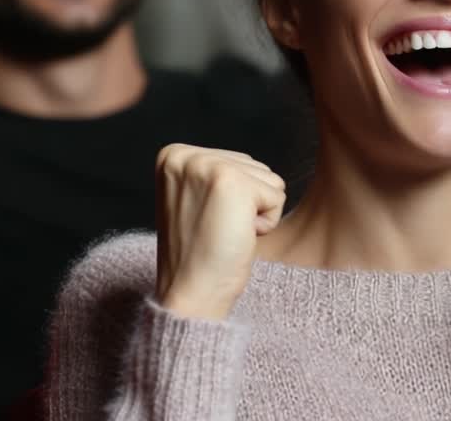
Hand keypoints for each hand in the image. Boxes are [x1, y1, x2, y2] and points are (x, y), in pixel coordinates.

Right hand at [155, 144, 286, 319]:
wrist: (190, 294)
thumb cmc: (199, 255)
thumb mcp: (195, 200)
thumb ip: (212, 174)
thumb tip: (247, 164)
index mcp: (173, 155)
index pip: (236, 162)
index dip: (232, 199)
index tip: (205, 221)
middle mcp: (186, 155)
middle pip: (254, 167)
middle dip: (247, 204)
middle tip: (216, 230)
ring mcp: (207, 166)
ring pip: (269, 179)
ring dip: (257, 212)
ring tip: (224, 233)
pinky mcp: (231, 182)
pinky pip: (277, 196)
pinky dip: (267, 222)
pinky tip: (237, 236)